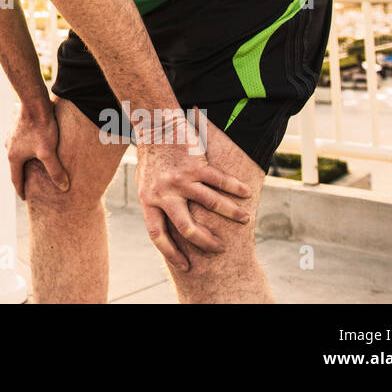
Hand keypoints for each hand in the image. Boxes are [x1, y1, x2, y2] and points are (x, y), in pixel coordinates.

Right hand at [6, 100, 70, 199]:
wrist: (35, 103)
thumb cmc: (42, 128)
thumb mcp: (49, 152)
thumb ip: (56, 171)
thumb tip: (64, 188)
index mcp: (14, 156)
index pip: (16, 179)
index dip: (21, 190)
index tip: (25, 198)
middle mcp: (9, 147)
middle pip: (15, 166)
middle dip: (22, 175)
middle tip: (29, 184)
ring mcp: (11, 136)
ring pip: (17, 153)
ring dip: (23, 161)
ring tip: (31, 165)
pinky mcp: (17, 127)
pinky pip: (20, 142)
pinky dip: (25, 148)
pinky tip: (32, 146)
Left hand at [135, 108, 251, 271]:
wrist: (155, 125)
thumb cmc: (152, 157)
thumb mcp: (144, 183)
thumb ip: (154, 204)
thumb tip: (167, 228)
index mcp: (147, 199)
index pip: (157, 234)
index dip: (171, 253)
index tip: (186, 266)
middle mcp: (163, 192)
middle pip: (186, 228)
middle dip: (206, 242)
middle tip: (220, 248)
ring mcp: (180, 179)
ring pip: (211, 204)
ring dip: (231, 213)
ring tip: (245, 219)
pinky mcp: (195, 164)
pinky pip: (220, 181)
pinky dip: (235, 188)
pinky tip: (246, 193)